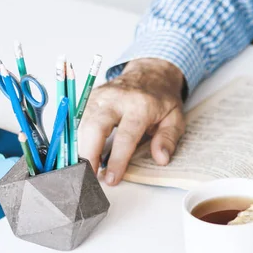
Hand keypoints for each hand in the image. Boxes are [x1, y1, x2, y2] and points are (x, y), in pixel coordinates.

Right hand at [78, 58, 185, 185]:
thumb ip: (168, 139)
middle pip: (95, 126)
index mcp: (140, 105)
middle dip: (89, 154)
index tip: (112, 179)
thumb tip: (161, 159)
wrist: (150, 74)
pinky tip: (82, 154)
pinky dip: (77, 138)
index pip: (125, 135)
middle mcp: (116, 99)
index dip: (117, 159)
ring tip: (84, 170)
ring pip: (82, 123)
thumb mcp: (175, 118)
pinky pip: (78, 120)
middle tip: (88, 176)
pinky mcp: (90, 98)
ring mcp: (100, 96)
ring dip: (80, 148)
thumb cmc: (162, 99)